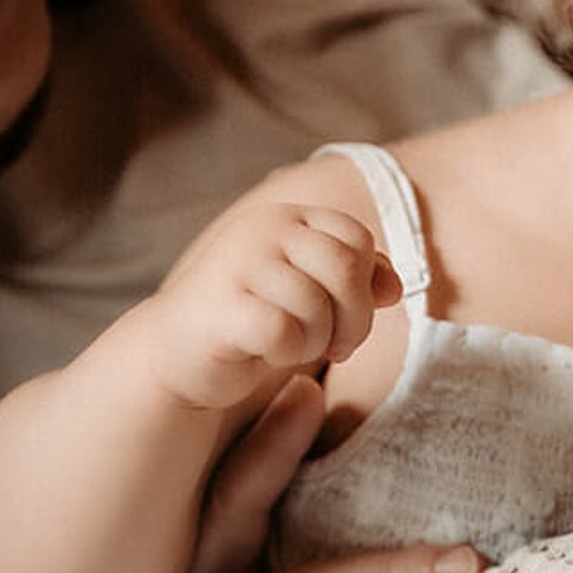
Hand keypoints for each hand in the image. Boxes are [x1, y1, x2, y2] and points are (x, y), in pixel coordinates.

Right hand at [142, 196, 398, 411]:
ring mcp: (237, 263)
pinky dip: (286, 352)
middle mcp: (261, 229)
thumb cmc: (254, 321)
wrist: (177, 355)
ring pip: (317, 304)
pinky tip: (264, 352)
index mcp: (287, 217)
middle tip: (336, 347)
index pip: (357, 240)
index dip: (364, 285)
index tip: (348, 319)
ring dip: (316, 340)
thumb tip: (394, 288)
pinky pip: (285, 332)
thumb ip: (355, 280)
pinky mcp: (221, 306)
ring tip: (292, 347)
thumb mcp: (312, 293)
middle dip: (353, 319)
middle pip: (345, 268)